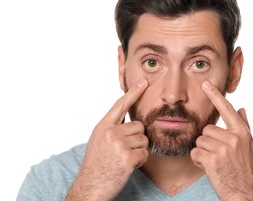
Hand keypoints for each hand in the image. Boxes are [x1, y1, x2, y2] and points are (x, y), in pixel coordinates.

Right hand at [66, 79, 148, 200]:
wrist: (90, 187)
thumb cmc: (96, 164)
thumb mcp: (98, 140)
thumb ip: (112, 127)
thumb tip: (129, 119)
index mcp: (103, 126)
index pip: (120, 105)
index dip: (134, 92)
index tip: (144, 82)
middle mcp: (110, 132)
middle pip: (139, 126)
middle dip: (136, 138)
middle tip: (123, 151)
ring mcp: (119, 144)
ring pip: (144, 140)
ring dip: (138, 150)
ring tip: (123, 159)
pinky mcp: (127, 157)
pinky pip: (145, 153)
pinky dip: (140, 161)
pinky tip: (127, 166)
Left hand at [190, 81, 252, 200]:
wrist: (243, 193)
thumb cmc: (245, 168)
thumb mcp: (249, 146)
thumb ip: (244, 125)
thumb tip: (242, 108)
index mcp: (242, 133)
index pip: (227, 109)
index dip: (215, 96)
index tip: (206, 84)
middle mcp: (233, 138)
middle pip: (207, 129)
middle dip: (208, 141)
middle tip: (218, 154)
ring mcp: (223, 149)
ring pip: (200, 141)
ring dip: (203, 151)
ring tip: (215, 161)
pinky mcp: (212, 160)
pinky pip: (195, 152)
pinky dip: (198, 160)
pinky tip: (209, 167)